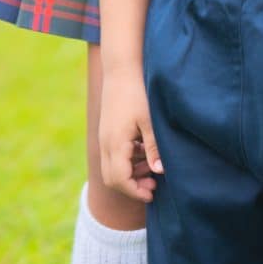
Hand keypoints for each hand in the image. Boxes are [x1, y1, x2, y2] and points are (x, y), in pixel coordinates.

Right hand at [99, 71, 162, 201]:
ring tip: (151, 169)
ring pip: (111, 168)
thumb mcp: (149, 120)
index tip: (152, 194)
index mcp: (115, 144)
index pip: (119, 180)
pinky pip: (112, 156)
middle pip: (112, 178)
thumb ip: (153, 147)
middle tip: (153, 185)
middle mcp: (105, 144)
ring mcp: (103, 137)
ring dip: (130, 173)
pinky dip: (126, 161)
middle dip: (131, 186)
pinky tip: (143, 151)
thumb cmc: (137, 92)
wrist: (120, 70)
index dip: (135, 191)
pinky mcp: (106, 132)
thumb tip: (159, 172)